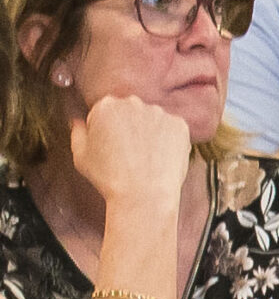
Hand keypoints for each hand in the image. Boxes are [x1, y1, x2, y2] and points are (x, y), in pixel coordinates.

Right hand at [68, 94, 192, 215]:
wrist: (143, 195)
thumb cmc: (108, 178)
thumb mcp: (80, 155)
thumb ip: (78, 132)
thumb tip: (79, 121)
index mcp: (105, 105)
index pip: (105, 112)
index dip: (106, 132)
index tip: (110, 149)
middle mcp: (133, 103)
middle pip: (129, 112)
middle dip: (128, 128)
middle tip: (128, 155)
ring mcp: (159, 112)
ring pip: (152, 120)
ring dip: (149, 133)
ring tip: (145, 160)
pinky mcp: (180, 125)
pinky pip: (172, 131)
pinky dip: (169, 142)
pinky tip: (161, 159)